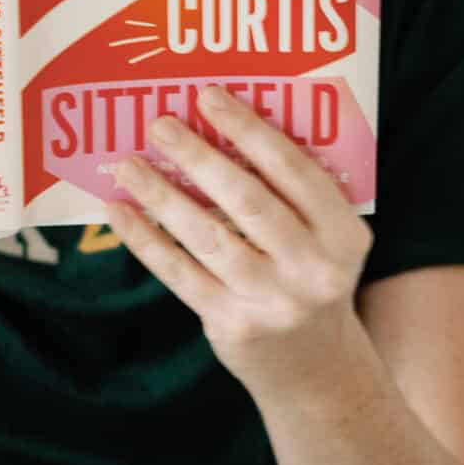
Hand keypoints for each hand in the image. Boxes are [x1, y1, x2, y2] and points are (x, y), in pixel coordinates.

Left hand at [103, 87, 371, 402]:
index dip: (250, 130)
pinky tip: (118, 211)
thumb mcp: (327, 239)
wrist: (315, 368)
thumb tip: (220, 128)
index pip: (295, 170)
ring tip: (128, 164)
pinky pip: (181, 273)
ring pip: (207, 237)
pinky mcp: (233, 326)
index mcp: (344, 235)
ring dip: (162, 196)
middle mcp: (314, 270)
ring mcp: (273, 302)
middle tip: (160, 124)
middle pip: (248, 201)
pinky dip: (146, 240)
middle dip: (200, 157)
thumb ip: (293, 194)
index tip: (209, 96)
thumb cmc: (310, 277)